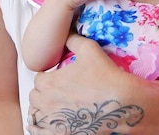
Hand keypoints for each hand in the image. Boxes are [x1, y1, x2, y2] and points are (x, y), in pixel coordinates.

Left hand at [27, 35, 143, 133]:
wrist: (123, 104)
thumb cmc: (106, 77)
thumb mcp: (90, 49)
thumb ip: (73, 39)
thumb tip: (66, 33)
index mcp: (48, 83)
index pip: (38, 78)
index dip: (48, 77)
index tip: (58, 78)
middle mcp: (46, 104)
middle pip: (35, 97)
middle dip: (44, 92)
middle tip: (58, 90)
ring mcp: (53, 122)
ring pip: (36, 116)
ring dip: (42, 110)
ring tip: (55, 106)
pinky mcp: (61, 134)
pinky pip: (39, 133)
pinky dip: (41, 128)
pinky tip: (50, 123)